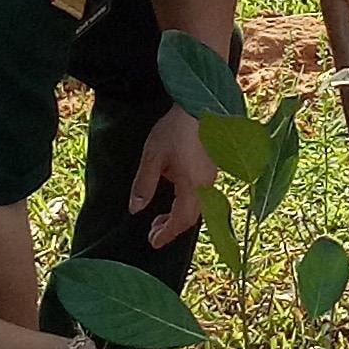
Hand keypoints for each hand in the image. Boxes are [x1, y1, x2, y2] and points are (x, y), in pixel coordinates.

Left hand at [130, 106, 213, 246]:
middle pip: (191, 218)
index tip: (153, 242)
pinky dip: (185, 204)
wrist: (201, 106)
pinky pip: (201, 196)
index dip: (166, 234)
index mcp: (192, 186)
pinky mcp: (212, 169)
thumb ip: (144, 185)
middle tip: (153, 232)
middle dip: (171, 228)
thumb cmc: (176, 130)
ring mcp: (212, 177)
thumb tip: (135, 209)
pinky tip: (174, 196)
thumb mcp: (153, 157)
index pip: (180, 220)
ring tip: (159, 218)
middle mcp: (206, 186)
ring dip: (178, 216)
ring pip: (198, 208)